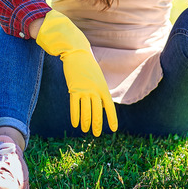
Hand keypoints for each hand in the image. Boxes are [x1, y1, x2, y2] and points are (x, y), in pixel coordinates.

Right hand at [36, 10, 117, 135]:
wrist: (77, 53)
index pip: (109, 107)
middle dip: (97, 124)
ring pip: (86, 112)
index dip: (111, 119)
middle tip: (96, 134)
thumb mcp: (98, 77)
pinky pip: (75, 107)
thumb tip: (100, 103)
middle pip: (97, 112)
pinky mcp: (73, 89)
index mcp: (103, 88)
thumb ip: (99, 90)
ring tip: (85, 130)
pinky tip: (75, 124)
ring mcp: (84, 90)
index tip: (114, 129)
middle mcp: (95, 90)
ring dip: (86, 123)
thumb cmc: (88, 66)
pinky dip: (75, 117)